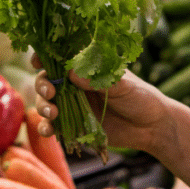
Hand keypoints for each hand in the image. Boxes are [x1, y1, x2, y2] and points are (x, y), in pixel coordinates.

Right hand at [32, 56, 168, 153]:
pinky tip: (49, 131)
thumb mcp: (123, 85)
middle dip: (43, 85)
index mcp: (86, 68)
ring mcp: (73, 106)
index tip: (38, 61)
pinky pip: (54, 126)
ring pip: (47, 103)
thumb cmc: (140, 97)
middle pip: (47, 80)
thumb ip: (99, 79)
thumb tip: (72, 72)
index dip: (45, 57)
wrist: (152, 127)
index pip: (59, 58)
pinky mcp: (74, 126)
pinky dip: (47, 128)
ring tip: (52, 113)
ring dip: (43, 106)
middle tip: (50, 93)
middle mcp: (75, 85)